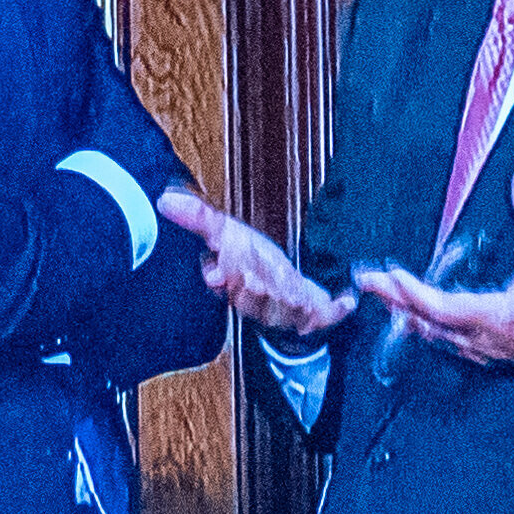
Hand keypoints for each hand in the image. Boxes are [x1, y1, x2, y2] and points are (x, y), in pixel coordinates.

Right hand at [160, 183, 345, 338]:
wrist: (289, 293)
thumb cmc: (254, 263)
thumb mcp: (227, 233)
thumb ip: (199, 216)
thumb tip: (164, 197)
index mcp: (236, 281)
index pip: (224, 281)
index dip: (220, 278)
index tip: (216, 273)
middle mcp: (259, 299)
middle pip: (252, 297)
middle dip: (251, 289)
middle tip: (249, 278)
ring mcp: (288, 309)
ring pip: (283, 309)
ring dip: (288, 302)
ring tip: (293, 294)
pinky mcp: (315, 315)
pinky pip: (325, 316)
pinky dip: (336, 310)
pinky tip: (348, 300)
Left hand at [358, 171, 513, 379]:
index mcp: (497, 314)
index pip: (440, 307)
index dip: (411, 291)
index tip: (388, 273)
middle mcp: (485, 337)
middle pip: (426, 321)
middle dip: (393, 298)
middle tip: (365, 280)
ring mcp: (487, 349)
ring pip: (435, 335)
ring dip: (407, 312)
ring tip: (384, 293)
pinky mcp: (493, 352)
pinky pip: (450, 343)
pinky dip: (429, 325)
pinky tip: (419, 317)